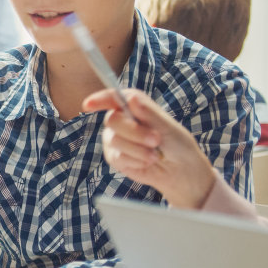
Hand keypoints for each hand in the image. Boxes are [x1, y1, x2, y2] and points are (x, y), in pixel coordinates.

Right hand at [82, 88, 219, 209]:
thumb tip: (131, 98)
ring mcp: (114, 139)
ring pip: (115, 140)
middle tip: (155, 139)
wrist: (179, 169)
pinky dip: (136, 160)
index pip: (112, 97)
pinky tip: (147, 161)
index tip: (88, 105)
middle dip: (135, 131)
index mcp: (132, 105)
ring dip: (139, 149)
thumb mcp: (167, 125)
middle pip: (112, 119)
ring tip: (155, 154)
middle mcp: (120, 119)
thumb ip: (148, 112)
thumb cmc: (176, 143)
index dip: (99, 100)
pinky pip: (118, 157)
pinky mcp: (114, 157)